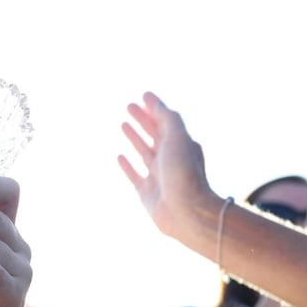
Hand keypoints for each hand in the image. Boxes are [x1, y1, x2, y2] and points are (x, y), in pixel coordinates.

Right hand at [117, 92, 218, 237]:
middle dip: (142, 119)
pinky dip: (127, 165)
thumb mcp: (177, 137)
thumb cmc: (184, 172)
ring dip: (135, 137)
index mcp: (181, 144)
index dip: (154, 107)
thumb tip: (153, 100)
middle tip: (129, 106)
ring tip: (123, 124)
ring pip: (143, 151)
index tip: (143, 95)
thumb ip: (167, 117)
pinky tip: (120, 156)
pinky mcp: (147, 192)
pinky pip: (134, 174)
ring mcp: (158, 175)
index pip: (166, 120)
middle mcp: (170, 158)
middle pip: (154, 133)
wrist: (186, 212)